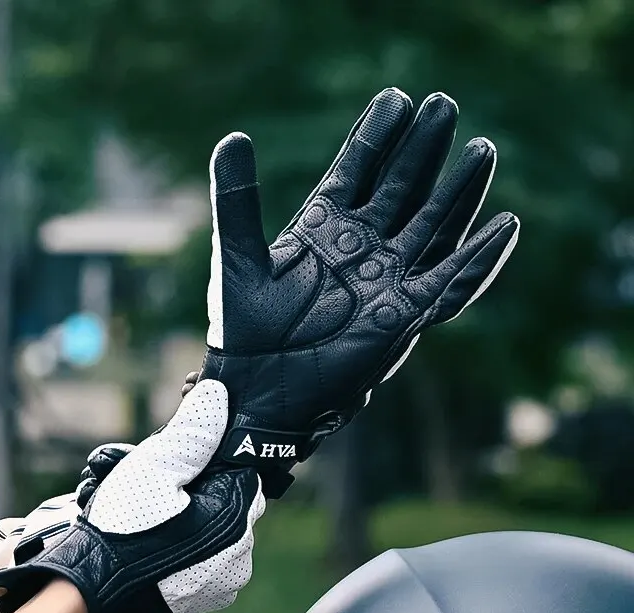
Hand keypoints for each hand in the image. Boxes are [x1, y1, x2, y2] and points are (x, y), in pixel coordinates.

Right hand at [0, 380, 264, 612]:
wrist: (88, 593)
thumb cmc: (121, 529)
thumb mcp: (154, 465)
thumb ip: (192, 430)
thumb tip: (217, 395)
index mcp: (234, 519)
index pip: (239, 471)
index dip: (206, 460)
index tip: (174, 463)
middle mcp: (239, 555)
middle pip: (224, 500)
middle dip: (194, 488)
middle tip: (154, 488)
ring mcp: (222, 583)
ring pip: (212, 530)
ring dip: (187, 516)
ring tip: (145, 515)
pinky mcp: (201, 598)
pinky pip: (201, 559)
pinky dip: (181, 546)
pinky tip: (149, 541)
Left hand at [198, 88, 518, 497]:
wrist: (262, 390)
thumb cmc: (245, 330)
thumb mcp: (238, 258)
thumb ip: (238, 201)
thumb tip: (232, 137)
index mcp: (321, 228)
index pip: (356, 171)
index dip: (376, 137)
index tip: (396, 98)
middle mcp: (360, 248)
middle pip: (400, 189)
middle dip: (421, 151)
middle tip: (443, 105)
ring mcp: (385, 279)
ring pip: (430, 226)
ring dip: (457, 192)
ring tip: (481, 150)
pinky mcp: (403, 315)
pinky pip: (448, 283)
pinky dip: (476, 259)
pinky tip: (504, 226)